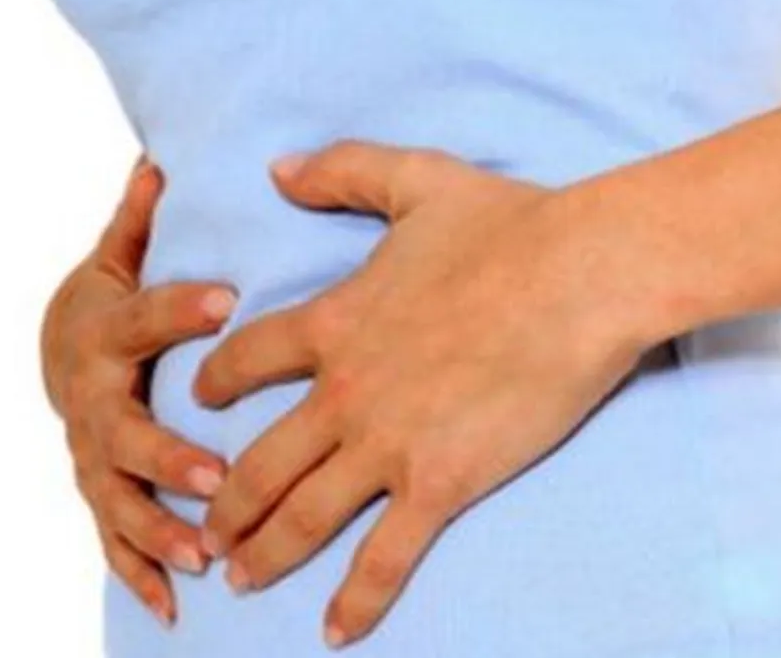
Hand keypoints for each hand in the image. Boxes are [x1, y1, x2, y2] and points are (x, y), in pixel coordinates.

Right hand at [41, 159, 237, 625]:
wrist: (58, 356)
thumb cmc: (109, 305)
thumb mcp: (116, 262)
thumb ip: (139, 224)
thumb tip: (158, 160)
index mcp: (104, 335)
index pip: (141, 321)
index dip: (180, 309)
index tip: (229, 301)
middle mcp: (93, 403)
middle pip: (125, 432)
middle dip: (168, 455)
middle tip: (218, 475)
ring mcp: (94, 457)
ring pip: (120, 498)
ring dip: (160, 528)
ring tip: (206, 554)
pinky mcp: (101, 493)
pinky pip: (116, 541)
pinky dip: (142, 575)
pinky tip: (178, 606)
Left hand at [193, 142, 649, 647]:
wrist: (582, 275)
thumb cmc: (510, 224)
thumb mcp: (415, 178)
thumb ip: (340, 171)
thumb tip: (278, 169)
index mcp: (334, 322)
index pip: (246, 360)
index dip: (214, 383)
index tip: (198, 403)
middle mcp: (345, 391)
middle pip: (258, 460)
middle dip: (224, 500)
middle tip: (204, 530)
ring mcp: (388, 443)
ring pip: (303, 515)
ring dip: (263, 553)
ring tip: (238, 580)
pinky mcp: (441, 483)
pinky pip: (385, 556)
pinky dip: (357, 599)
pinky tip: (335, 631)